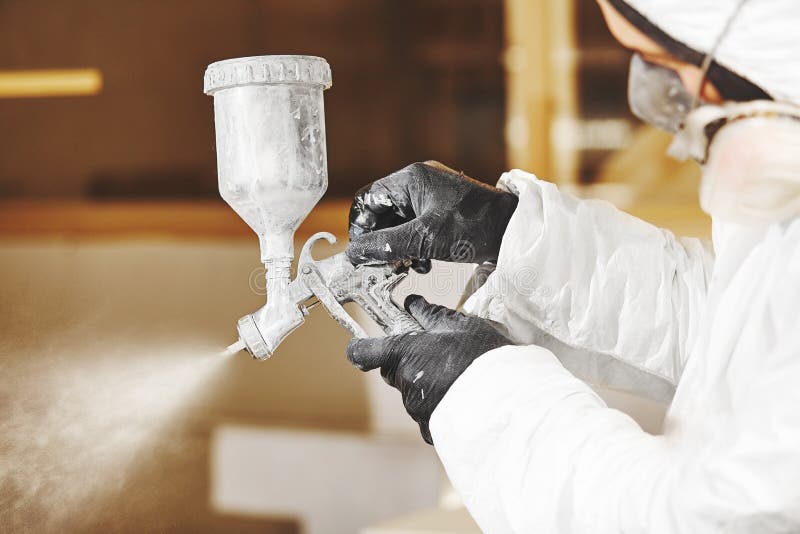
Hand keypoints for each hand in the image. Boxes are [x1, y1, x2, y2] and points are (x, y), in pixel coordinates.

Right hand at [346, 162, 517, 271]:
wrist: (515, 230)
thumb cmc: (474, 227)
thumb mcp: (424, 239)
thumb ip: (385, 246)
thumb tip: (354, 253)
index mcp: (410, 179)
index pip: (367, 199)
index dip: (360, 228)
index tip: (363, 252)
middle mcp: (418, 182)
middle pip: (382, 212)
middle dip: (381, 241)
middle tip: (386, 265)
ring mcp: (431, 195)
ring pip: (399, 223)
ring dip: (398, 247)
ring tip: (407, 266)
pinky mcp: (442, 210)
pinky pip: (416, 227)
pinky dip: (414, 246)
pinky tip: (423, 263)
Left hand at [346, 294, 512, 443]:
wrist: (507, 401)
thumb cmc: (482, 357)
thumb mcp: (460, 326)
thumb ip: (430, 315)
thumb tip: (413, 304)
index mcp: (403, 354)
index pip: (362, 353)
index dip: (362, 348)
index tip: (365, 345)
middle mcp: (404, 384)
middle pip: (394, 372)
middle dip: (410, 363)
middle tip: (438, 356)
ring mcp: (417, 410)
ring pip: (413, 394)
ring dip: (428, 385)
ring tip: (460, 379)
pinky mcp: (432, 430)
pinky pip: (429, 416)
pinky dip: (441, 406)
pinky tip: (464, 399)